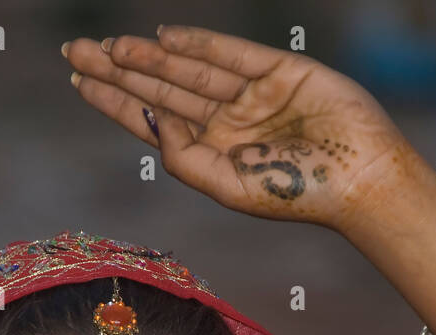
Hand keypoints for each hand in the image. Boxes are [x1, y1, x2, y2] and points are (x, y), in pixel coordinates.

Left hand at [62, 24, 416, 232]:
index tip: (79, 82)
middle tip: (75, 51)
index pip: (153, 121)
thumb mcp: (227, 186)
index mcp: (212, 152)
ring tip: (109, 46)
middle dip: (118, 70)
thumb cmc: (295, 194)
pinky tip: (162, 38)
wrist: (359, 180)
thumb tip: (152, 120)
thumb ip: (185, 158)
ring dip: (148, 57)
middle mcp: (227, 120)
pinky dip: (197, 43)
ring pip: (188, 70)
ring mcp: (251, 94)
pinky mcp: (278, 70)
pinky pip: (229, 53)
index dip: (116, 100)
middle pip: (161, 88)